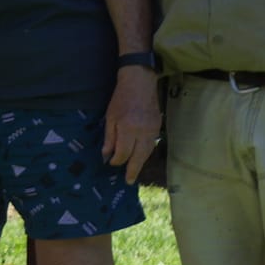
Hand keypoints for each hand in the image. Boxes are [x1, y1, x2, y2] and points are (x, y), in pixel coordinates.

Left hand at [102, 67, 161, 183]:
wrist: (140, 83)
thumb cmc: (121, 99)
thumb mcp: (110, 117)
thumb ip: (109, 137)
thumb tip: (107, 155)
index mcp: (128, 128)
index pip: (123, 152)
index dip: (117, 160)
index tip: (111, 163)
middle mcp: (142, 132)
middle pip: (139, 157)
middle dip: (133, 170)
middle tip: (129, 181)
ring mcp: (152, 129)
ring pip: (147, 152)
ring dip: (141, 163)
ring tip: (134, 171)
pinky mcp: (158, 127)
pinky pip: (152, 144)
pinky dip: (146, 153)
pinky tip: (140, 157)